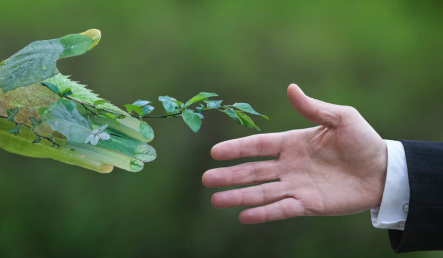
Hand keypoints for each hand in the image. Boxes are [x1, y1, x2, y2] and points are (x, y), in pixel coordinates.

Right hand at [203, 84, 387, 223]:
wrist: (384, 171)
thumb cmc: (364, 141)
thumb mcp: (342, 118)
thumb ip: (314, 108)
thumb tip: (291, 88)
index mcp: (293, 143)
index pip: (258, 146)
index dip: (237, 148)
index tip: (215, 152)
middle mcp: (289, 165)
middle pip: (252, 171)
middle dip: (229, 175)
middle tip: (206, 179)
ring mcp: (296, 186)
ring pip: (261, 192)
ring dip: (239, 196)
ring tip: (216, 201)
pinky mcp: (308, 204)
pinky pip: (281, 209)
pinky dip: (263, 213)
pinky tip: (244, 216)